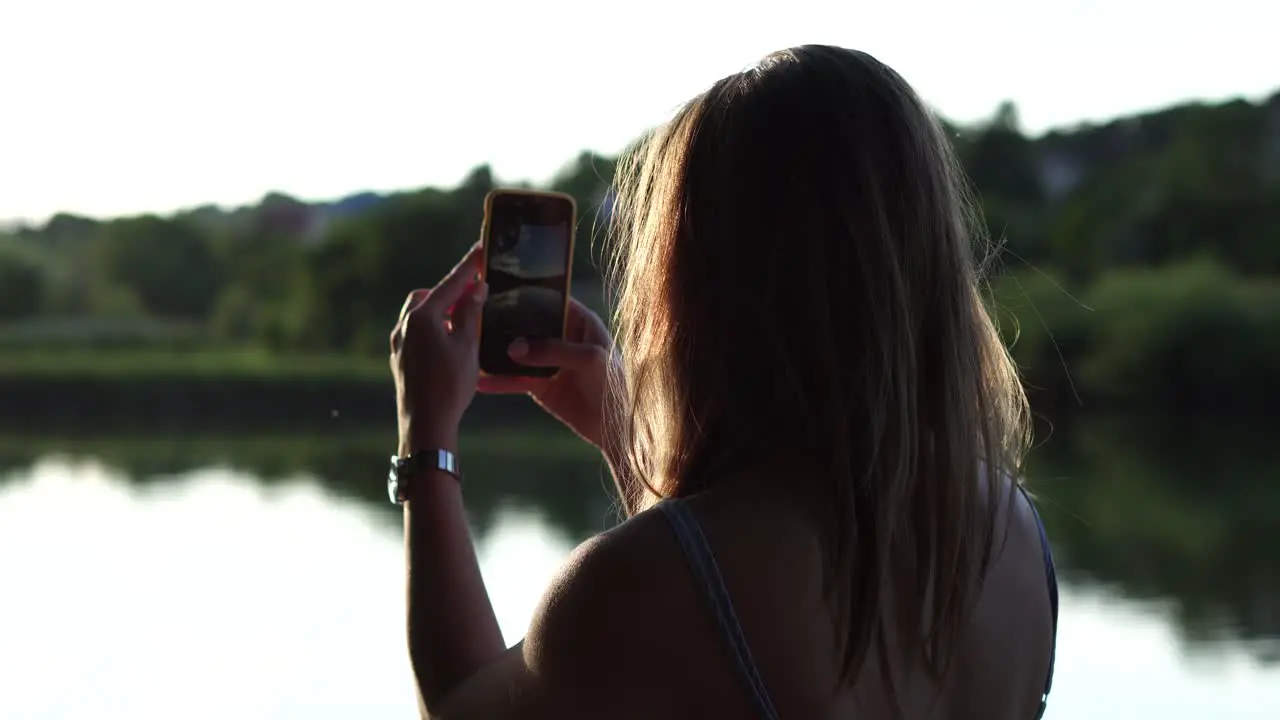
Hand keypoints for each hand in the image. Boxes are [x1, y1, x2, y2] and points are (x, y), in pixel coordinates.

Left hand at [390, 244, 487, 453]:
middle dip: (451, 292)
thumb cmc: (450, 386)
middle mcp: (405, 326)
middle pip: (429, 296)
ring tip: (465, 320)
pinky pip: (416, 334)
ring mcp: (399, 344)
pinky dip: (434, 330)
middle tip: (475, 293)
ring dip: (441, 312)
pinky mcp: (399, 360)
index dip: (469, 266)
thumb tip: (475, 288)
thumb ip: (471, 313)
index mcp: (422, 317)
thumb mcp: (468, 346)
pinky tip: (449, 343)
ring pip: (420, 315)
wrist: (425, 426)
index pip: (451, 284)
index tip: (481, 248)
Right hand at [478, 298, 614, 451]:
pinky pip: (516, 380)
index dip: (528, 294)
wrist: (617, 427)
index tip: (500, 288)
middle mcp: (562, 338)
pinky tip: (480, 381)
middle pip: (528, 325)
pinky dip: (499, 382)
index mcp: (580, 322)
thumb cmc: (614, 386)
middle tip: (474, 316)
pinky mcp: (541, 386)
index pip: (551, 300)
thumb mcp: (589, 360)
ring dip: (497, 352)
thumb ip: (553, 351)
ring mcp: (550, 362)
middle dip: (505, 322)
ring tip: (470, 347)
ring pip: (518, 353)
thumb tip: (514, 348)